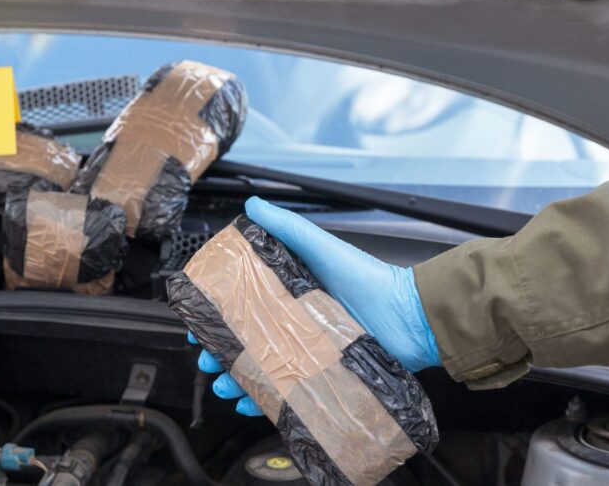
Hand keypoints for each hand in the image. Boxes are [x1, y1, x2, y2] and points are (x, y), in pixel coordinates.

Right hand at [190, 197, 440, 415]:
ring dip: (236, 379)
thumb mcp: (323, 248)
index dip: (216, 314)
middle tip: (206, 358)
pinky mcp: (320, 378)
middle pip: (244, 341)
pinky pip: (286, 395)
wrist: (410, 318)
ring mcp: (305, 354)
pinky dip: (263, 402)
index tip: (197, 321)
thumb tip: (253, 205)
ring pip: (260, 370)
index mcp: (288, 293)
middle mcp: (293, 324)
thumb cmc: (370, 279)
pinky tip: (248, 404)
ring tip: (223, 384)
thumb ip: (287, 228)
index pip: (241, 305)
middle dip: (219, 352)